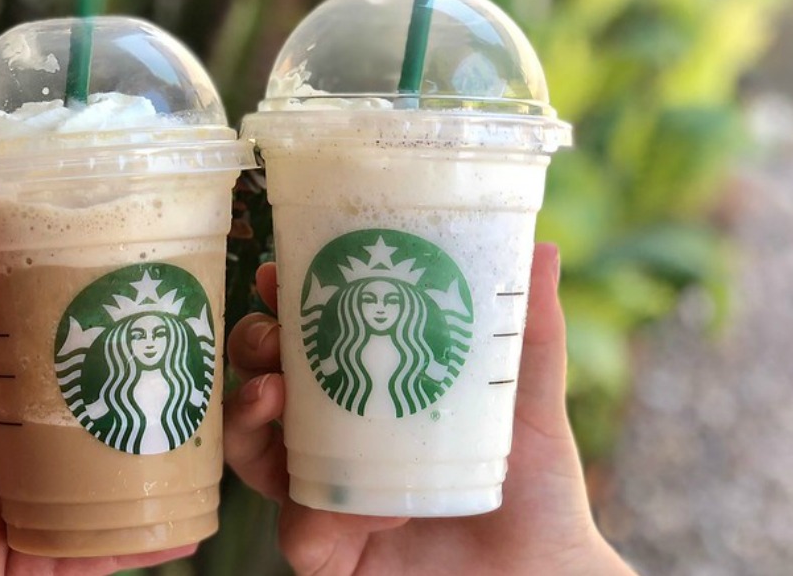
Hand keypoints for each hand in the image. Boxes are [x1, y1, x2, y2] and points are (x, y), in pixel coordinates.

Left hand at [0, 212, 194, 575]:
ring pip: (85, 478)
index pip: (29, 339)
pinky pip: (73, 550)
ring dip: (137, 466)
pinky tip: (168, 527)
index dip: (76, 314)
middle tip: (182, 360)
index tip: (126, 283)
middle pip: (69, 408)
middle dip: (123, 389)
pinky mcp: (1, 558)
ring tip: (194, 442)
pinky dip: (120, 543)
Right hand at [224, 244, 633, 574]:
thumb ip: (530, 332)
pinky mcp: (327, 554)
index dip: (280, 306)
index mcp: (365, 398)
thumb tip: (540, 248)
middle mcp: (333, 444)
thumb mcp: (529, 402)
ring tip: (270, 394)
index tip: (273, 272)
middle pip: (262, 387)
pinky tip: (363, 505)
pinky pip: (297, 531)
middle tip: (272, 336)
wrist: (545, 574)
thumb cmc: (536, 491)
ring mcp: (323, 498)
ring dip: (246, 418)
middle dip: (251, 351)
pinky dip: (317, 512)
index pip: (306, 343)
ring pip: (252, 455)